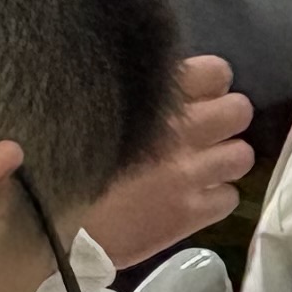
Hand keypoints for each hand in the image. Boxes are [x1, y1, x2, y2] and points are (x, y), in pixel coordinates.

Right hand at [80, 56, 254, 264]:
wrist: (49, 218)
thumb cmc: (69, 157)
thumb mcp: (100, 107)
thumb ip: (140, 95)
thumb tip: (168, 84)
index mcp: (157, 96)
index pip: (217, 73)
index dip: (211, 85)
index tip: (196, 97)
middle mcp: (181, 129)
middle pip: (239, 111)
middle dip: (225, 120)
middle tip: (205, 133)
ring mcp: (190, 173)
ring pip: (242, 156)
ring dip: (224, 159)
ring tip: (202, 167)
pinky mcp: (190, 213)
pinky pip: (229, 198)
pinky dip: (214, 198)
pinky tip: (192, 199)